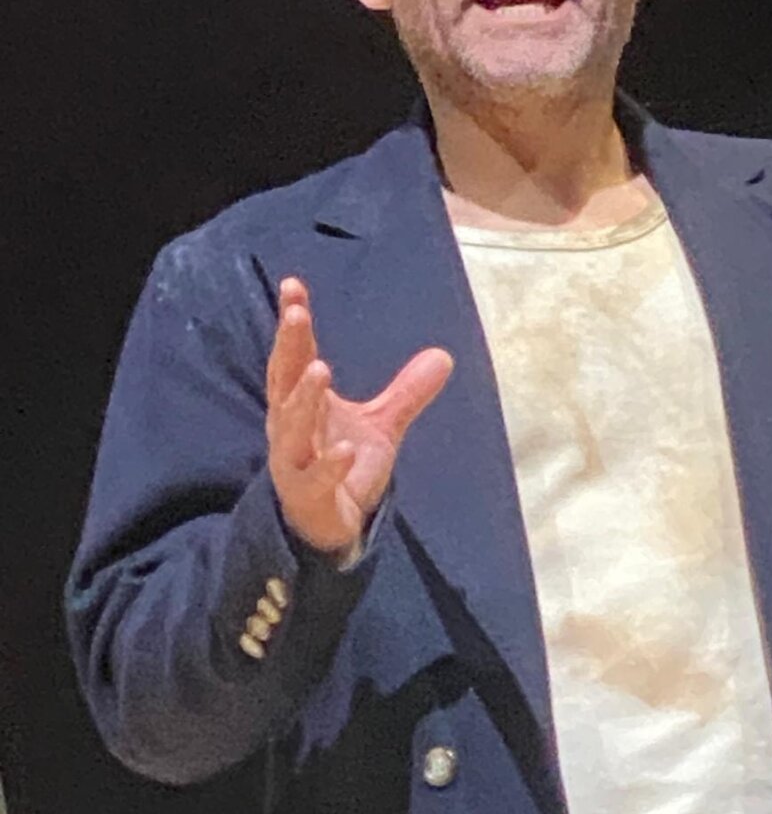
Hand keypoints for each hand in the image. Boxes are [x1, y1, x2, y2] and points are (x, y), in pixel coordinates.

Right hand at [266, 277, 453, 554]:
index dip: (293, 324)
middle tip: (296, 315)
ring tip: (321, 369)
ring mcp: (295, 463)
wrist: (329, 526)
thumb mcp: (380, 426)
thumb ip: (405, 392)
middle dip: (289, 348)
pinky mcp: (308, 495)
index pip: (294, 357)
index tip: (293, 287)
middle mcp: (289, 428)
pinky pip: (317, 478)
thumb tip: (444, 356)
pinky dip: (331, 465)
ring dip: (304, 399)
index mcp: (301, 404)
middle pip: (285, 383)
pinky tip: (348, 450)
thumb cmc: (341, 466)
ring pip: (292, 428)